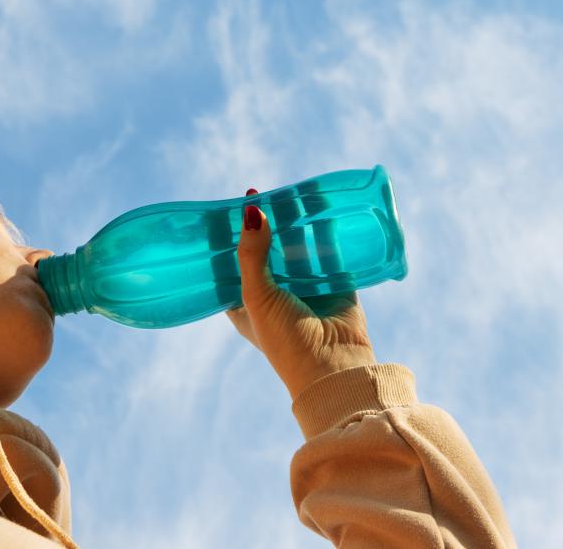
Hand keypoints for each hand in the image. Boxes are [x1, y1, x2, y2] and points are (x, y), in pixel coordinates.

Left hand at [225, 192, 376, 399]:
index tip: (227, 208)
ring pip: (298, 249)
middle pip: (267, 251)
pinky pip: (330, 254)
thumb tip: (251, 209)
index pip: (232, 265)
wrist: (334, 369)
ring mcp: (305, 290)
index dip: (229, 239)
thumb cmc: (285, 340)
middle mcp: (275, 295)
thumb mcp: (256, 296)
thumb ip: (251, 254)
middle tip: (261, 193)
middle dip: (265, 226)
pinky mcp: (335, 286)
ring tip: (291, 194)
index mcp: (246, 304)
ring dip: (295, 226)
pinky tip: (322, 209)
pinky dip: (326, 235)